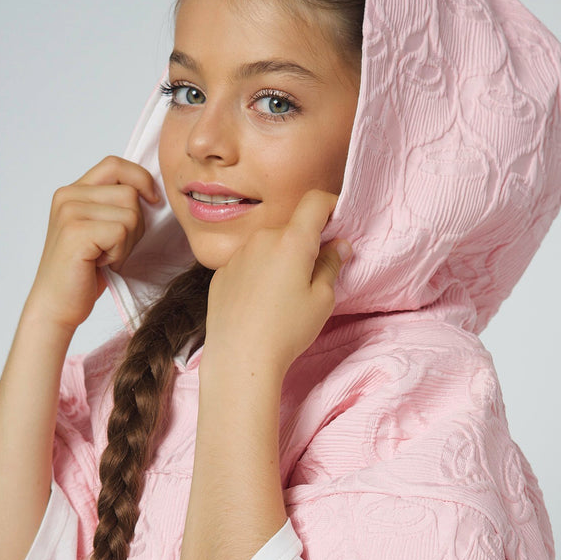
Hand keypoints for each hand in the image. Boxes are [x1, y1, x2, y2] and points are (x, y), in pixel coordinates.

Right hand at [26, 155, 159, 331]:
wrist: (56, 306)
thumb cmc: (82, 273)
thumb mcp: (98, 230)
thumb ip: (113, 205)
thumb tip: (151, 191)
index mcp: (72, 191)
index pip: (115, 165)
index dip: (141, 179)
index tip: (153, 202)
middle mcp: (67, 195)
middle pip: (129, 192)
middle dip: (136, 224)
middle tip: (115, 248)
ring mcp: (69, 212)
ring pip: (130, 213)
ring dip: (128, 242)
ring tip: (105, 256)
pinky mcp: (76, 232)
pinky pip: (122, 232)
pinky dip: (120, 253)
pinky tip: (100, 264)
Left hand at [202, 190, 352, 380]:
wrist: (239, 358)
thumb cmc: (286, 331)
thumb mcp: (322, 300)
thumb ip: (331, 264)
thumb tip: (338, 245)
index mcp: (292, 240)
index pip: (315, 201)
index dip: (331, 206)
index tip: (338, 222)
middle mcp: (262, 239)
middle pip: (291, 228)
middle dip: (305, 243)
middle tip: (314, 274)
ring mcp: (238, 255)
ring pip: (267, 246)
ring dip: (280, 259)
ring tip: (283, 295)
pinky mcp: (221, 273)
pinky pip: (247, 264)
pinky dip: (258, 274)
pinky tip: (260, 304)